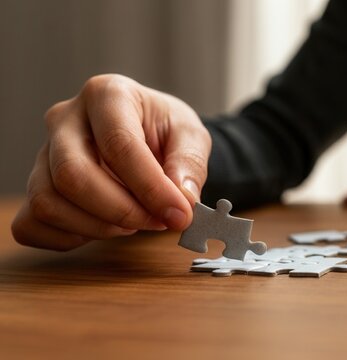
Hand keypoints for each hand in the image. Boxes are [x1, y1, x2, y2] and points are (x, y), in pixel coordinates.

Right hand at [11, 74, 210, 250]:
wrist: (150, 136)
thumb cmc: (166, 131)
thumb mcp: (192, 135)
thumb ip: (190, 164)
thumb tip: (182, 199)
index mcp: (107, 95)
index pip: (118, 144)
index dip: (151, 187)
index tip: (179, 214)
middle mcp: (65, 119)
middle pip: (72, 175)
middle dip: (120, 210)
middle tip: (158, 222)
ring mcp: (43, 152)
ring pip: (48, 202)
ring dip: (98, 227)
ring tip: (136, 223)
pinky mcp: (36, 184)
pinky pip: (32, 223)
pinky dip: (69, 238)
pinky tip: (105, 228)